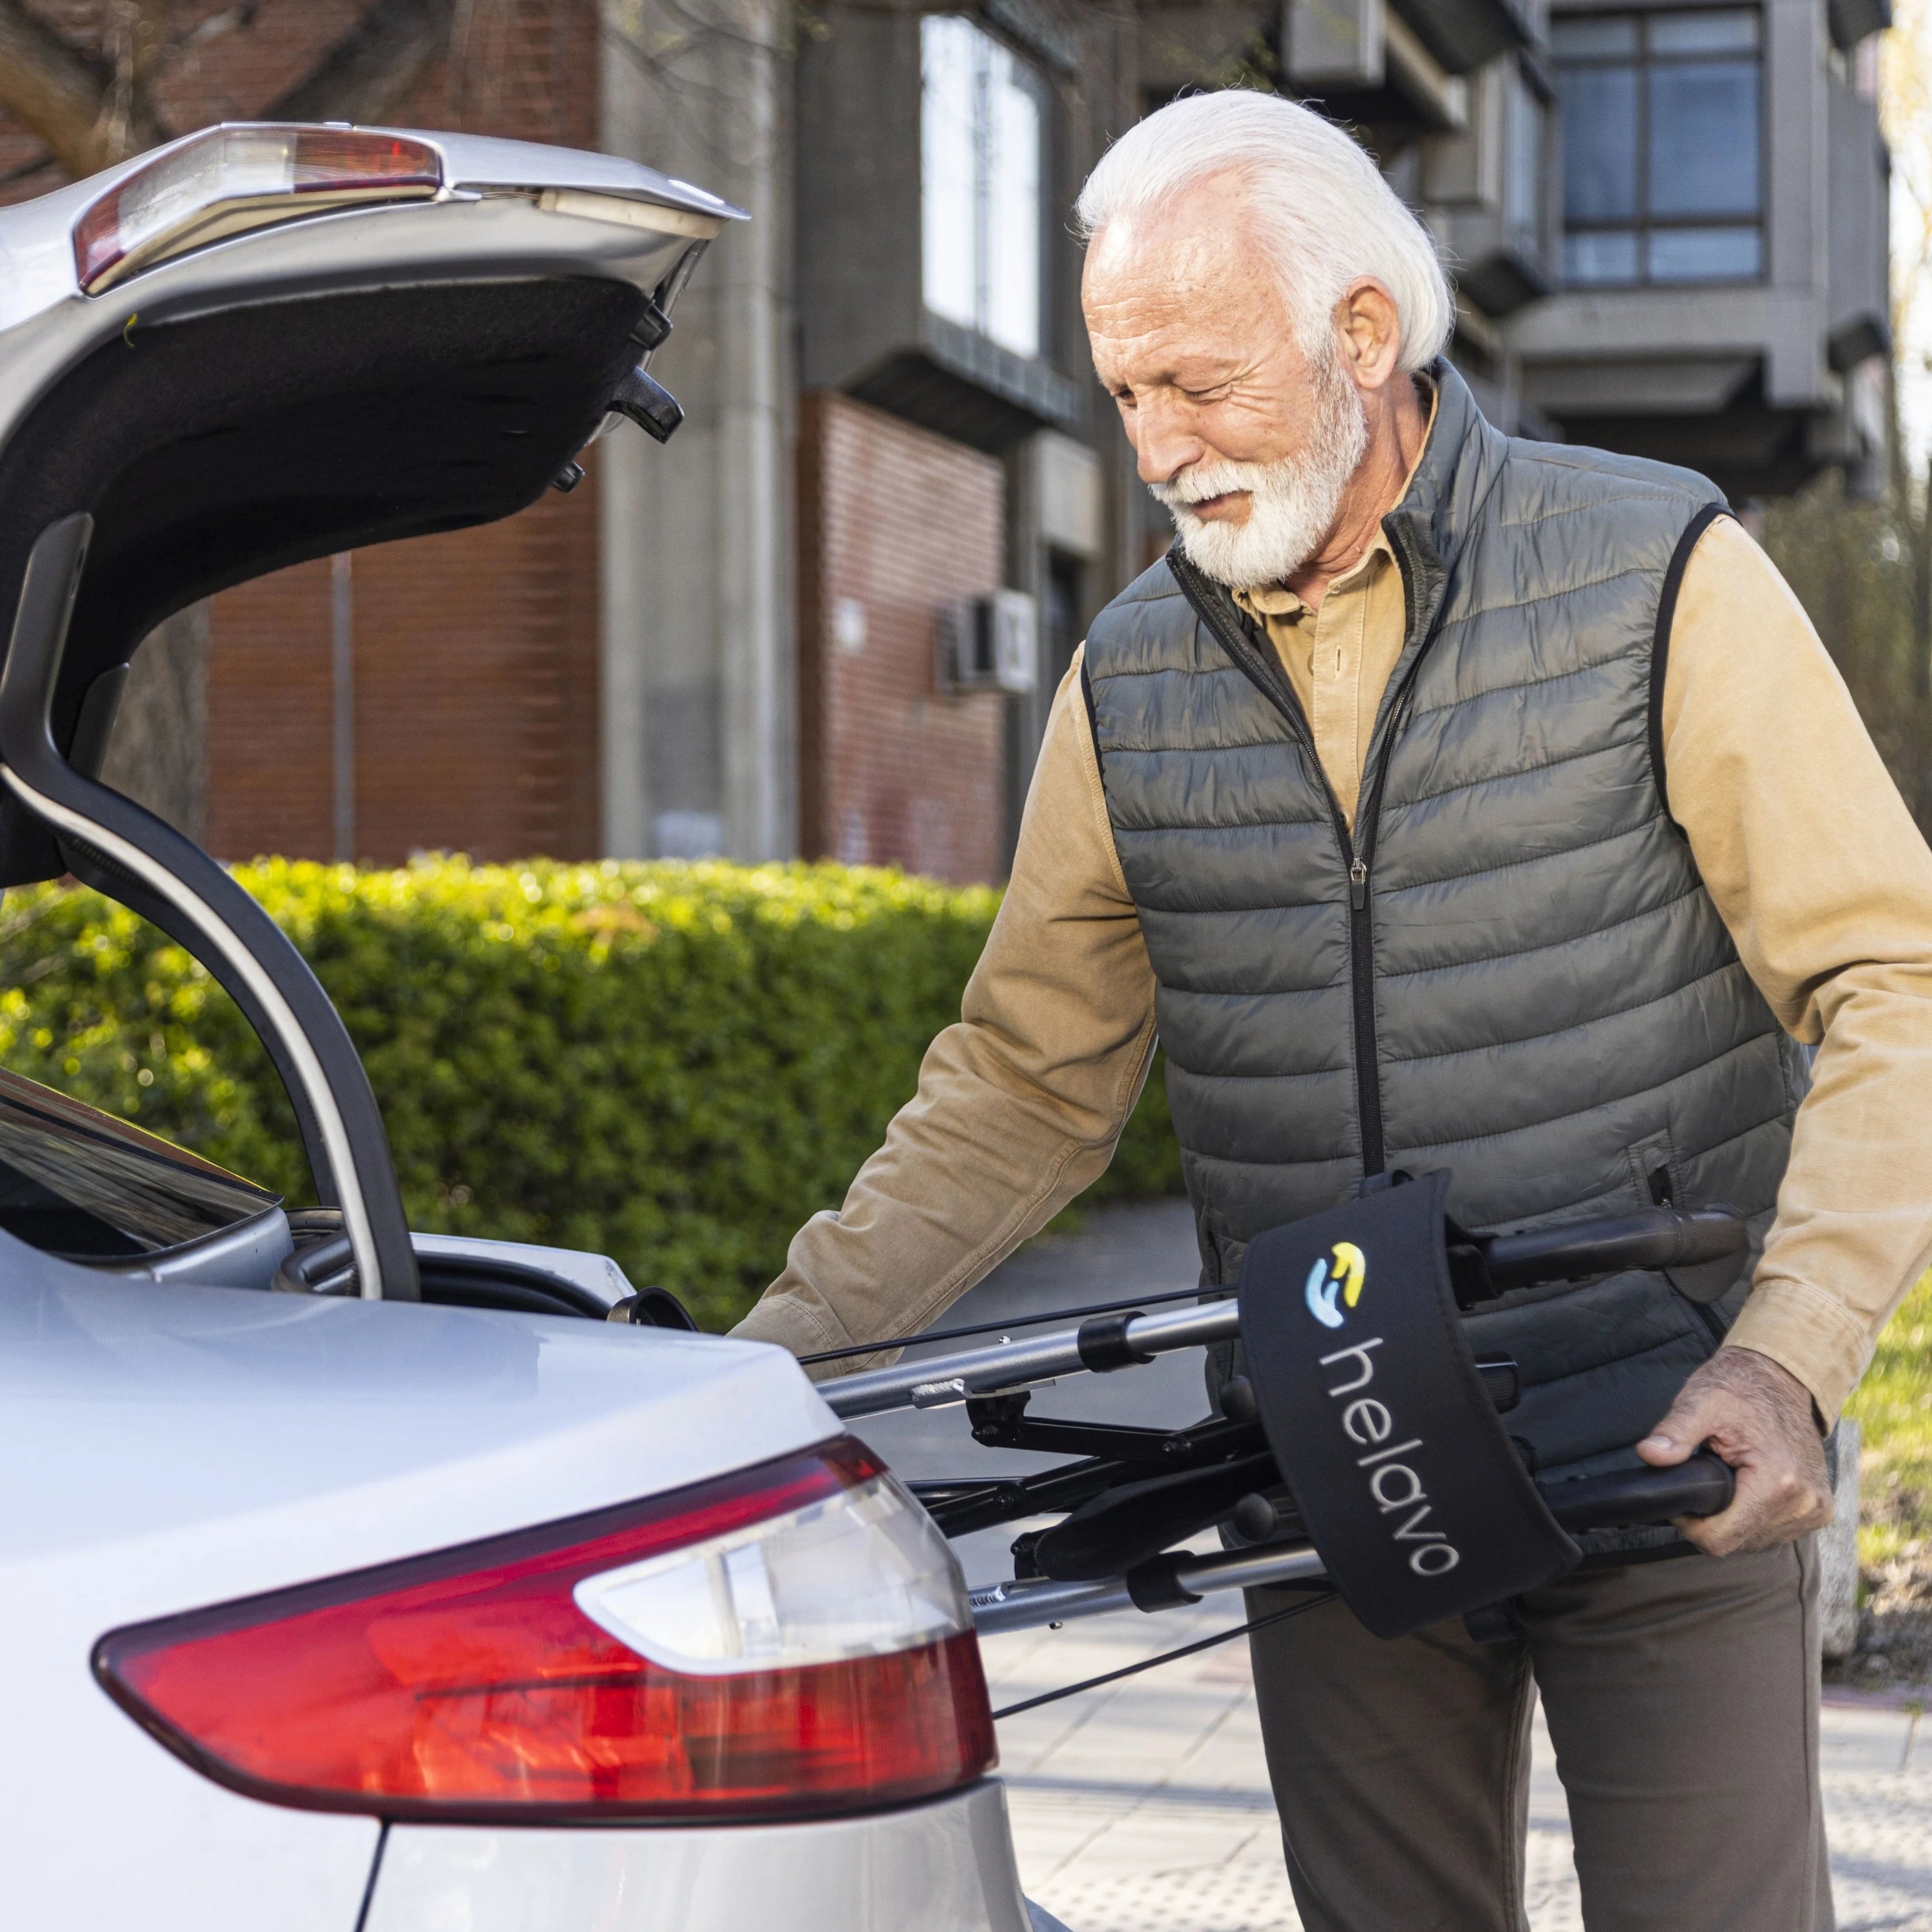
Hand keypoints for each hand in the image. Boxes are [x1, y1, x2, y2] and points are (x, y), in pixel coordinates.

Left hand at [1636, 1346, 1833, 1556]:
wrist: (1783, 1377)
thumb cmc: (1739, 1387)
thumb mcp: (1701, 1401)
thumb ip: (1675, 1431)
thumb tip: (1650, 1454)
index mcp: (1777, 1482)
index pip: (1719, 1539)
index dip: (1690, 1523)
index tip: (1683, 1494)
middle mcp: (1803, 1503)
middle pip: (1736, 1542)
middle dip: (1712, 1517)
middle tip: (1703, 1476)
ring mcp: (1815, 1510)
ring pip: (1754, 1541)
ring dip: (1734, 1518)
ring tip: (1728, 1477)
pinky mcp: (1819, 1510)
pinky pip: (1773, 1532)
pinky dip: (1754, 1516)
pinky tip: (1747, 1487)